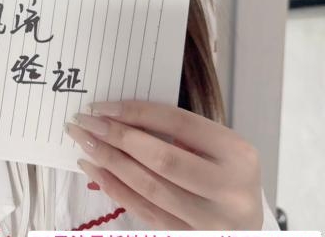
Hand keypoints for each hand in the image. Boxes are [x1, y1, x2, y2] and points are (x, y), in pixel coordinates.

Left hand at [64, 99, 263, 228]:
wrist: (247, 226)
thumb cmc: (225, 174)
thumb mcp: (217, 147)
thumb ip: (179, 131)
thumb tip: (119, 115)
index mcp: (238, 154)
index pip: (179, 123)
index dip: (137, 113)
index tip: (102, 106)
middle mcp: (230, 190)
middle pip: (162, 158)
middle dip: (118, 138)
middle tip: (85, 123)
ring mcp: (211, 222)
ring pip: (149, 188)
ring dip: (110, 163)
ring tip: (84, 144)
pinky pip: (145, 212)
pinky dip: (115, 189)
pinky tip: (95, 170)